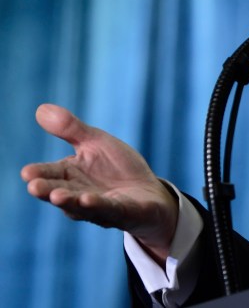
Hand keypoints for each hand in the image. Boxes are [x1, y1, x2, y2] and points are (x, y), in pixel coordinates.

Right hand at [21, 104, 178, 262]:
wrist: (150, 192)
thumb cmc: (118, 168)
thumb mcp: (97, 142)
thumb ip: (71, 129)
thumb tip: (41, 108)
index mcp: (71, 175)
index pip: (50, 174)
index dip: (39, 174)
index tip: (26, 173)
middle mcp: (80, 194)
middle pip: (60, 193)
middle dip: (47, 191)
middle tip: (34, 186)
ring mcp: (100, 207)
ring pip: (80, 206)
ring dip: (69, 201)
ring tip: (57, 196)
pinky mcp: (123, 212)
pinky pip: (109, 209)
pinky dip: (99, 205)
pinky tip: (89, 199)